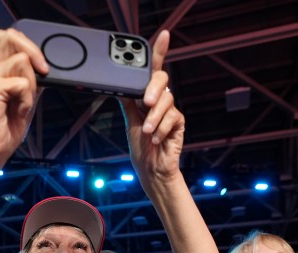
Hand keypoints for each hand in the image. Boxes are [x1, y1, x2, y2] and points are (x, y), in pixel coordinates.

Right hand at [0, 28, 48, 167]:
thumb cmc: (8, 125)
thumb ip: (33, 80)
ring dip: (32, 82)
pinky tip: (21, 110)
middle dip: (33, 51)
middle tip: (42, 72)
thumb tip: (45, 67)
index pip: (10, 37)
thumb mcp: (27, 98)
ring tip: (25, 101)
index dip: (29, 44)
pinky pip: (22, 83)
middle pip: (10, 36)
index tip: (42, 66)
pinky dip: (28, 99)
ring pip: (22, 60)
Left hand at [120, 31, 183, 183]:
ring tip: (146, 131)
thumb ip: (127, 102)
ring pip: (166, 100)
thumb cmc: (141, 149)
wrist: (151, 170)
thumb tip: (119, 84)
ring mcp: (170, 111)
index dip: (159, 52)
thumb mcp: (129, 122)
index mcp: (147, 97)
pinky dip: (161, 128)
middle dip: (153, 89)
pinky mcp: (179, 123)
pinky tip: (155, 138)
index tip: (163, 36)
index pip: (152, 71)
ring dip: (153, 117)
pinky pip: (173, 117)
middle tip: (145, 102)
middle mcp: (160, 100)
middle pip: (161, 79)